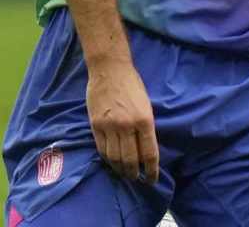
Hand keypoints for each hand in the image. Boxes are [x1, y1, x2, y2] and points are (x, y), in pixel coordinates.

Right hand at [86, 59, 159, 183]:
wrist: (109, 69)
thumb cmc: (132, 85)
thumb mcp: (146, 105)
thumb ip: (145, 127)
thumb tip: (144, 151)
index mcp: (145, 120)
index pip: (150, 154)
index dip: (151, 171)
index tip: (152, 179)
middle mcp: (128, 125)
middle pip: (131, 160)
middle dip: (135, 174)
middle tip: (136, 178)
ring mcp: (110, 126)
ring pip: (115, 158)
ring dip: (120, 169)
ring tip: (124, 173)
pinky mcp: (96, 124)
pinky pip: (102, 149)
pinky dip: (107, 159)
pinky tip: (112, 162)